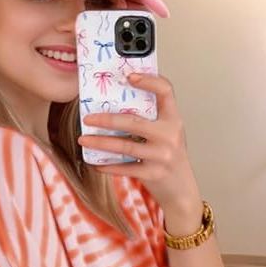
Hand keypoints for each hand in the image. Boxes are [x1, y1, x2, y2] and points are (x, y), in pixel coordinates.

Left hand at [78, 72, 200, 215]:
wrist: (182, 190)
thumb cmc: (170, 157)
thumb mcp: (168, 134)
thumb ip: (152, 120)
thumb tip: (117, 105)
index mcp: (174, 120)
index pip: (165, 91)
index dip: (149, 80)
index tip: (129, 76)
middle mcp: (169, 135)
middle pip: (134, 121)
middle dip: (107, 119)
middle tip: (88, 117)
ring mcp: (161, 155)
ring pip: (125, 145)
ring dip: (101, 142)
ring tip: (83, 139)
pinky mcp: (152, 174)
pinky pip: (124, 168)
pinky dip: (107, 165)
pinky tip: (95, 163)